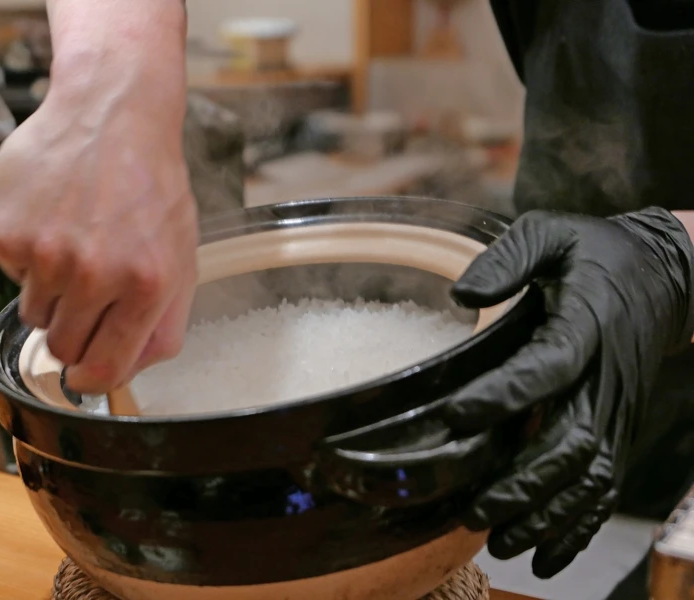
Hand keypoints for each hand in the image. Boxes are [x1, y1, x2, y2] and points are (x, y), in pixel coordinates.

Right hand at [0, 1, 196, 392]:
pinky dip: (29, 256)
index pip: (106, 369)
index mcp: (146, 285)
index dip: (94, 378)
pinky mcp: (9, 233)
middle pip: (64, 348)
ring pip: (35, 314)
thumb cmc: (151, 180)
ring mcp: (47, 254)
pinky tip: (55, 221)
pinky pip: (11, 274)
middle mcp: (95, 274)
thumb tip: (133, 367)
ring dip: (53, 292)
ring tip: (77, 244)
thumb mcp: (181, 255)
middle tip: (90, 289)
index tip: (87, 374)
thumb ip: (164, 321)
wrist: (113, 113)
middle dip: (77, 329)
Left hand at [443, 207, 693, 576]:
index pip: (546, 366)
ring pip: (590, 477)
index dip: (504, 394)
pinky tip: (544, 555)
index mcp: (586, 325)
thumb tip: (459, 295)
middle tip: (472, 509)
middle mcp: (606, 377)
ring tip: (499, 540)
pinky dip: (578, 526)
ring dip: (546, 516)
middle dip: (522, 481)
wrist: (666, 274)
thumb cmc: (596, 252)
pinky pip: (606, 486)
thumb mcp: (550, 232)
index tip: (455, 416)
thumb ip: (507, 258)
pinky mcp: (620, 426)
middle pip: (572, 442)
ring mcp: (618, 408)